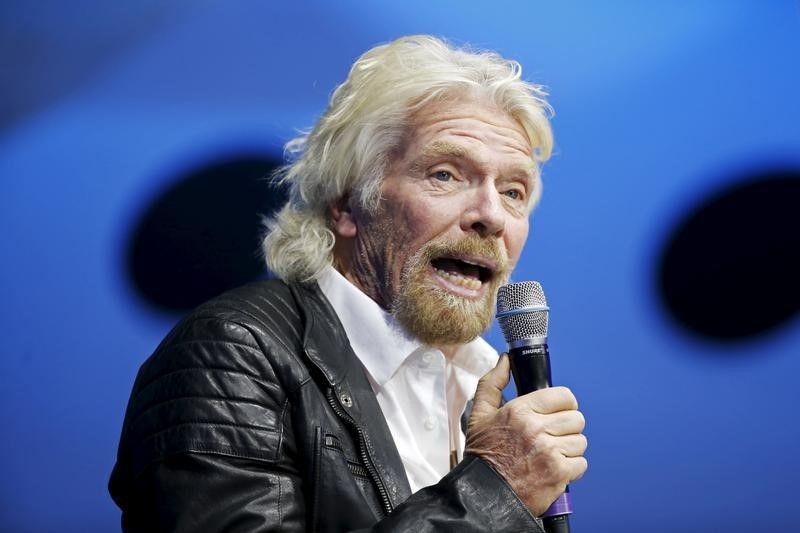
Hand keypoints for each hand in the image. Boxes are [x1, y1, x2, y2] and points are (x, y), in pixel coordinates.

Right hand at [465, 354, 587, 516]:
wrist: (483, 494)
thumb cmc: (482, 455)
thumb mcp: (479, 414)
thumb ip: (492, 384)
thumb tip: (505, 360)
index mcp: (521, 410)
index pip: (564, 396)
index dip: (563, 404)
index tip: (556, 413)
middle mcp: (537, 428)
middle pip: (576, 418)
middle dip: (567, 427)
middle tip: (552, 435)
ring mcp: (550, 452)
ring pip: (580, 441)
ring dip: (569, 448)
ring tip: (552, 453)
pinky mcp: (558, 474)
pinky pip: (581, 463)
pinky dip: (572, 468)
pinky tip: (554, 468)